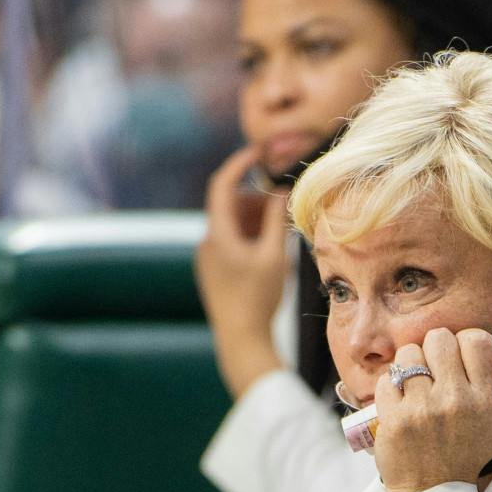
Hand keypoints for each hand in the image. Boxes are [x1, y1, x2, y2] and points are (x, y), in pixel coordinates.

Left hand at [196, 148, 290, 400]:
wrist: (240, 339)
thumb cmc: (259, 298)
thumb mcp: (275, 257)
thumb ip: (277, 221)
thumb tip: (280, 193)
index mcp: (217, 233)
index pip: (222, 184)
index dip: (239, 164)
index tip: (258, 153)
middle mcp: (206, 242)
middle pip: (229, 205)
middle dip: (256, 200)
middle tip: (284, 206)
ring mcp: (207, 258)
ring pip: (231, 226)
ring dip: (255, 221)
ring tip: (282, 234)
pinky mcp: (213, 272)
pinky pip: (230, 243)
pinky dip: (249, 238)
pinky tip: (270, 253)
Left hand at [371, 328, 491, 491]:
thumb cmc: (469, 456)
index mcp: (485, 401)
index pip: (477, 340)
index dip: (467, 340)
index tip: (462, 354)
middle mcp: (455, 401)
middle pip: (439, 338)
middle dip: (436, 348)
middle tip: (435, 366)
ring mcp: (422, 409)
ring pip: (409, 353)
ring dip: (411, 364)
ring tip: (416, 384)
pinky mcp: (394, 417)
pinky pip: (387, 378)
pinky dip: (391, 386)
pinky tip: (401, 401)